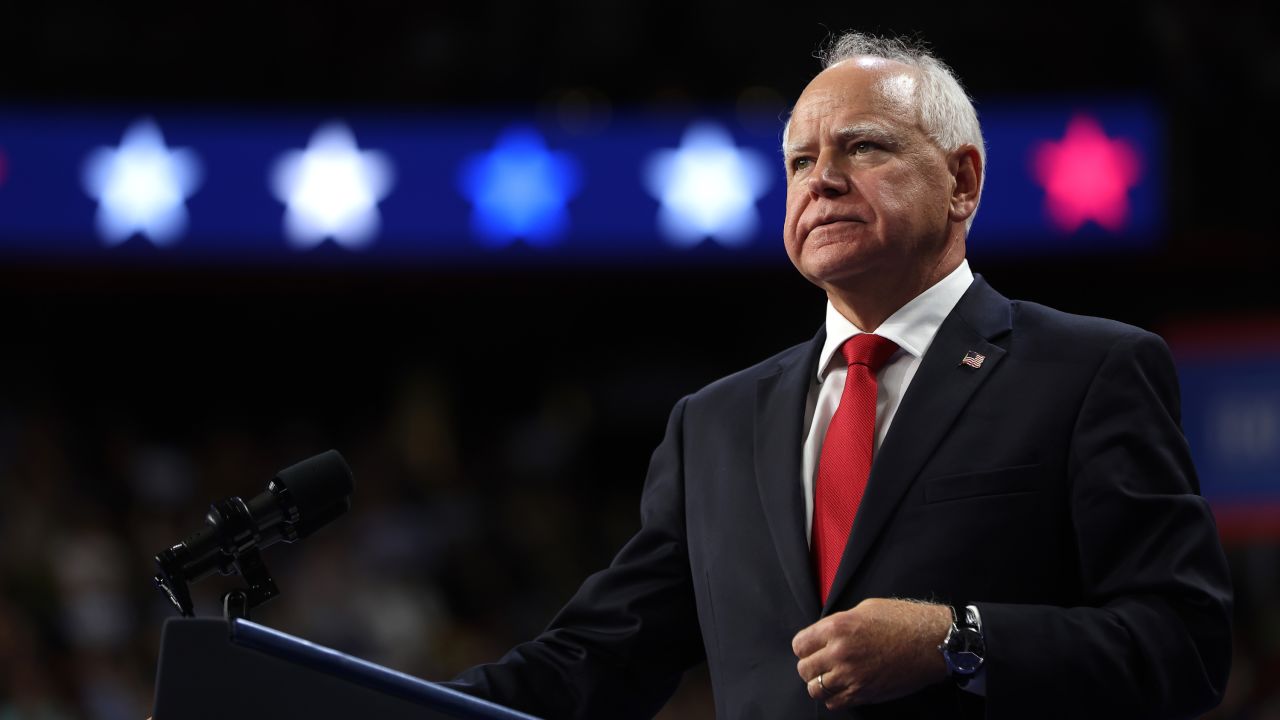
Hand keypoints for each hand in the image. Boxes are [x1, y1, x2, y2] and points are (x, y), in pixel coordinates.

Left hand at [792, 597, 950, 709]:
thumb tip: (824, 635)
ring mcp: (852, 676)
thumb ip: (839, 623)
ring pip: (815, 689)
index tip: (811, 647)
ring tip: (831, 676)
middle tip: (821, 662)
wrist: (932, 642)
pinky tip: (843, 686)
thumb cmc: (903, 620)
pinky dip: (834, 697)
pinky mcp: (865, 693)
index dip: (805, 646)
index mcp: (838, 627)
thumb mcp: (865, 609)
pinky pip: (834, 703)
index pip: (799, 644)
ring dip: (820, 683)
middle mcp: (841, 653)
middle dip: (810, 665)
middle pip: (804, 668)